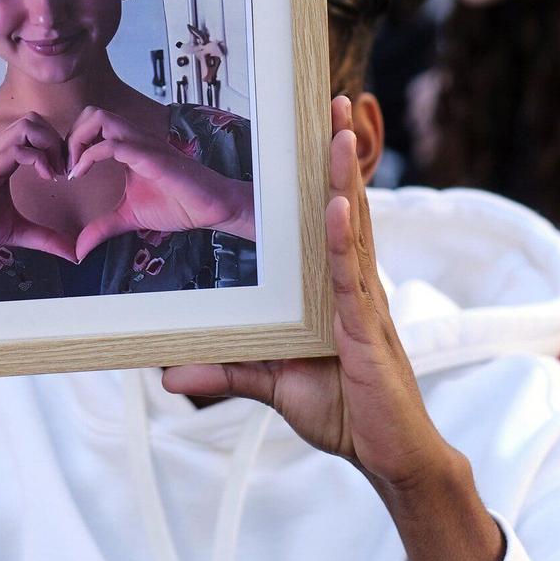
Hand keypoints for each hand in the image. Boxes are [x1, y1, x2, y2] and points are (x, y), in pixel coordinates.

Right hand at [0, 113, 76, 283]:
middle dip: (56, 140)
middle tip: (64, 170)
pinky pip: (14, 150)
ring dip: (49, 145)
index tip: (67, 173)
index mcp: (2, 160)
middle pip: (33, 120)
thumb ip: (44, 238)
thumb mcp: (16, 232)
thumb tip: (74, 254)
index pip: (34, 130)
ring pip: (26, 127)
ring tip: (56, 173)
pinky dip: (38, 158)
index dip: (57, 146)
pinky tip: (46, 178)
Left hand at [67, 105, 254, 261]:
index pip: (91, 125)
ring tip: (73, 168)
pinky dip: (90, 156)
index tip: (65, 172)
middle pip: (92, 112)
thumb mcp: (129, 217)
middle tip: (66, 166)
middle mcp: (134, 139)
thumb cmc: (178, 205)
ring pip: (100, 118)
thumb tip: (79, 248)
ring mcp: (143, 144)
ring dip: (78, 140)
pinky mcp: (150, 156)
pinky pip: (114, 144)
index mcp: (129, 147)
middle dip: (71, 136)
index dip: (71, 144)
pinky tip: (82, 175)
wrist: (211, 208)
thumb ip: (102, 228)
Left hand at [159, 97, 504, 560]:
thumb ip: (227, 370)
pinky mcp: (366, 331)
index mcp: (338, 290)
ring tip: (337, 131)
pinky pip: (351, 277)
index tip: (321, 127)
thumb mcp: (274, 386)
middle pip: (349, 208)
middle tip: (334, 101)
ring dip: (345, 178)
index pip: (334, 221)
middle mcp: (355, 286)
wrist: (391, 459)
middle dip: (341, 154)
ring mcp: (364, 304)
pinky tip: (341, 207)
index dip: (329, 175)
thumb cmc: (346, 415)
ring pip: (355, 229)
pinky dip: (346, 240)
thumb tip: (168, 373)